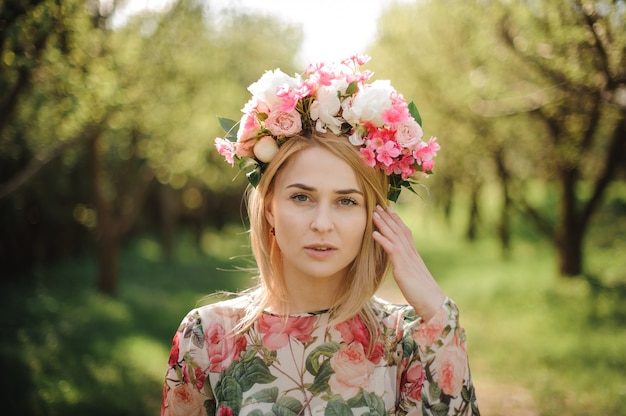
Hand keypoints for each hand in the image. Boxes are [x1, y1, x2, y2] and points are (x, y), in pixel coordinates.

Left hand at [372, 204, 445, 321]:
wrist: (432, 302)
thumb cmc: (422, 293)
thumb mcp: (412, 276)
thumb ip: (406, 266)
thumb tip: (400, 264)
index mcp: (414, 255)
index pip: (405, 232)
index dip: (396, 220)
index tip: (388, 209)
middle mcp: (411, 254)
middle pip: (399, 230)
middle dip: (389, 217)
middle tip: (379, 205)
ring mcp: (408, 260)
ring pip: (395, 237)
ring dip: (383, 224)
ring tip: (374, 214)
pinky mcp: (403, 268)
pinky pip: (392, 250)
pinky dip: (383, 240)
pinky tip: (374, 234)